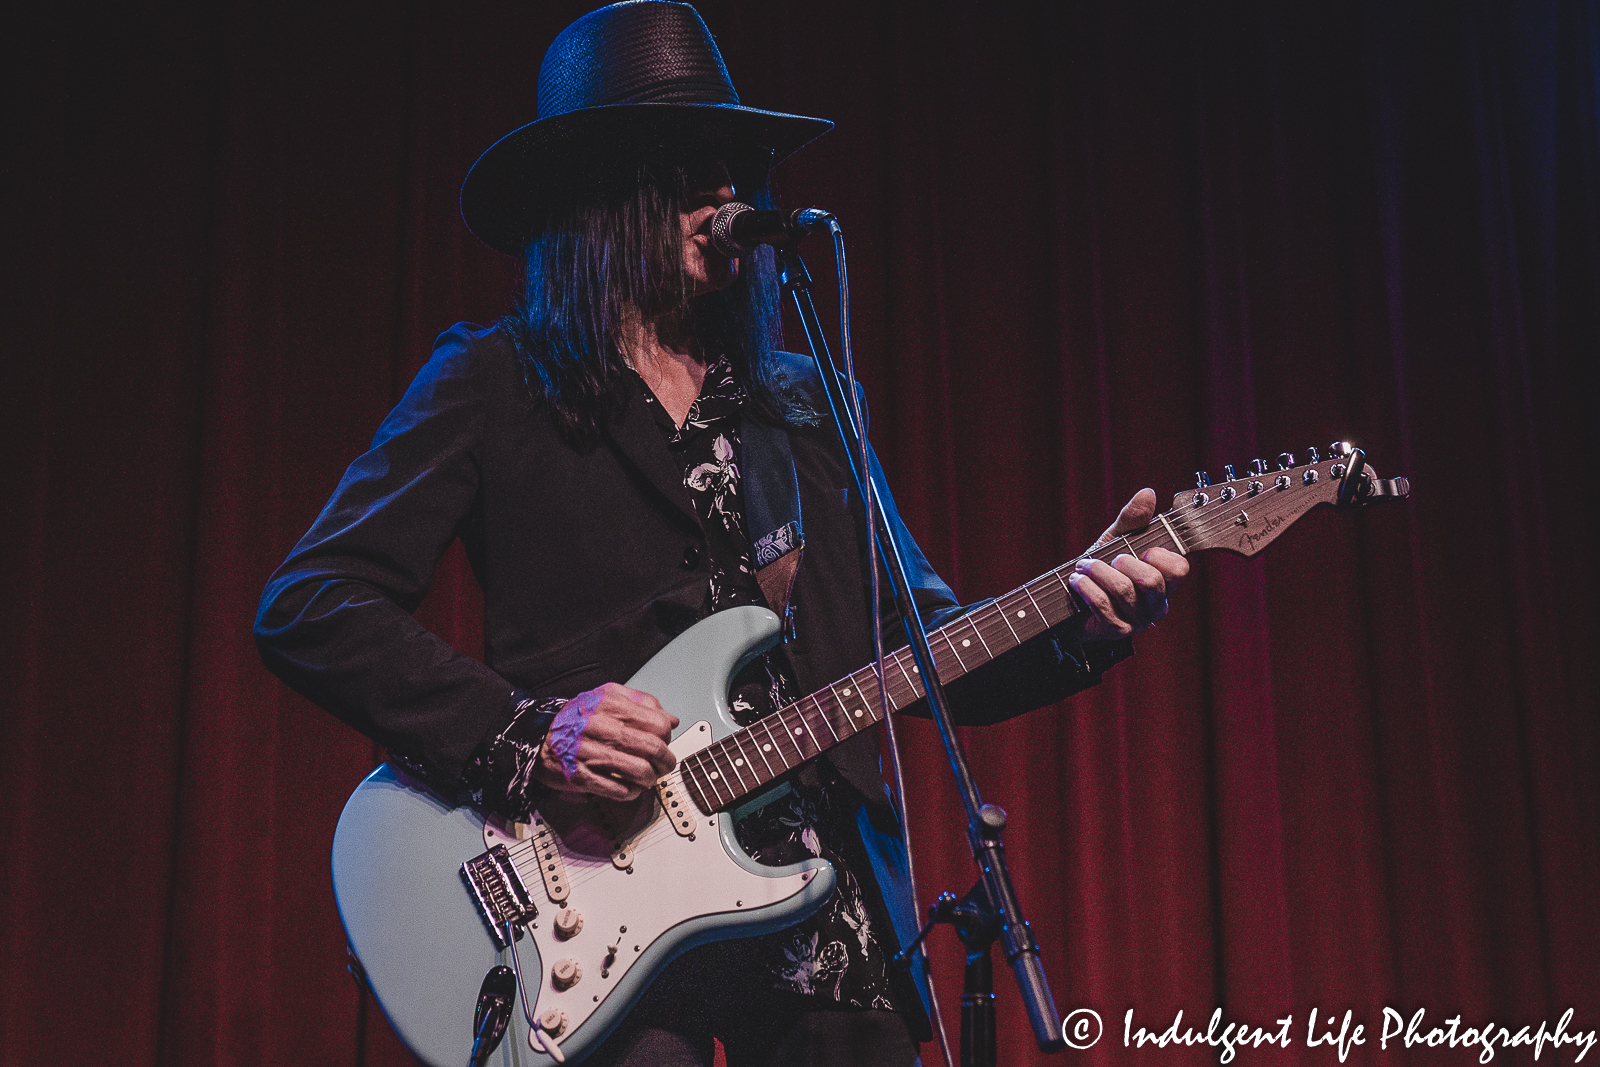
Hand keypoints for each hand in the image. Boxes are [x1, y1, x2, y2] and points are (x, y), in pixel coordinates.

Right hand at [531, 683, 678, 799]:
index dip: (666, 735)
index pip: (659, 724)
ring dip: (650, 778)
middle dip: (665, 761)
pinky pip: (621, 790)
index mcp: (612, 706)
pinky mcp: (583, 777)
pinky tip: (630, 786)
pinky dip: (632, 792)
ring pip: (641, 772)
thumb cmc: (575, 718)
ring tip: (647, 777)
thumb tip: (670, 719)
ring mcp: (592, 754)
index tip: (663, 740)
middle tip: (663, 764)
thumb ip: (640, 702)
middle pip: (654, 749)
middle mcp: (603, 728)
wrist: (536, 736)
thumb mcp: (607, 696)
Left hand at [1069, 488, 1189, 641]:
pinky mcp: (1116, 630)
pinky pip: (1103, 604)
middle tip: (1108, 558)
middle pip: (1151, 581)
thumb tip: (1147, 493)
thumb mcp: (1116, 540)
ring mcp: (1137, 620)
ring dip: (1097, 571)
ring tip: (1083, 566)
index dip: (1160, 556)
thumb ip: (1132, 519)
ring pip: (1123, 590)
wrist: (1070, 601)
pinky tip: (1077, 580)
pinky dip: (1086, 587)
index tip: (1141, 549)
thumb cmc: (1101, 568)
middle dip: (1123, 562)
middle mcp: (1156, 604)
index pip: (1179, 569)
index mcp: (1164, 582)